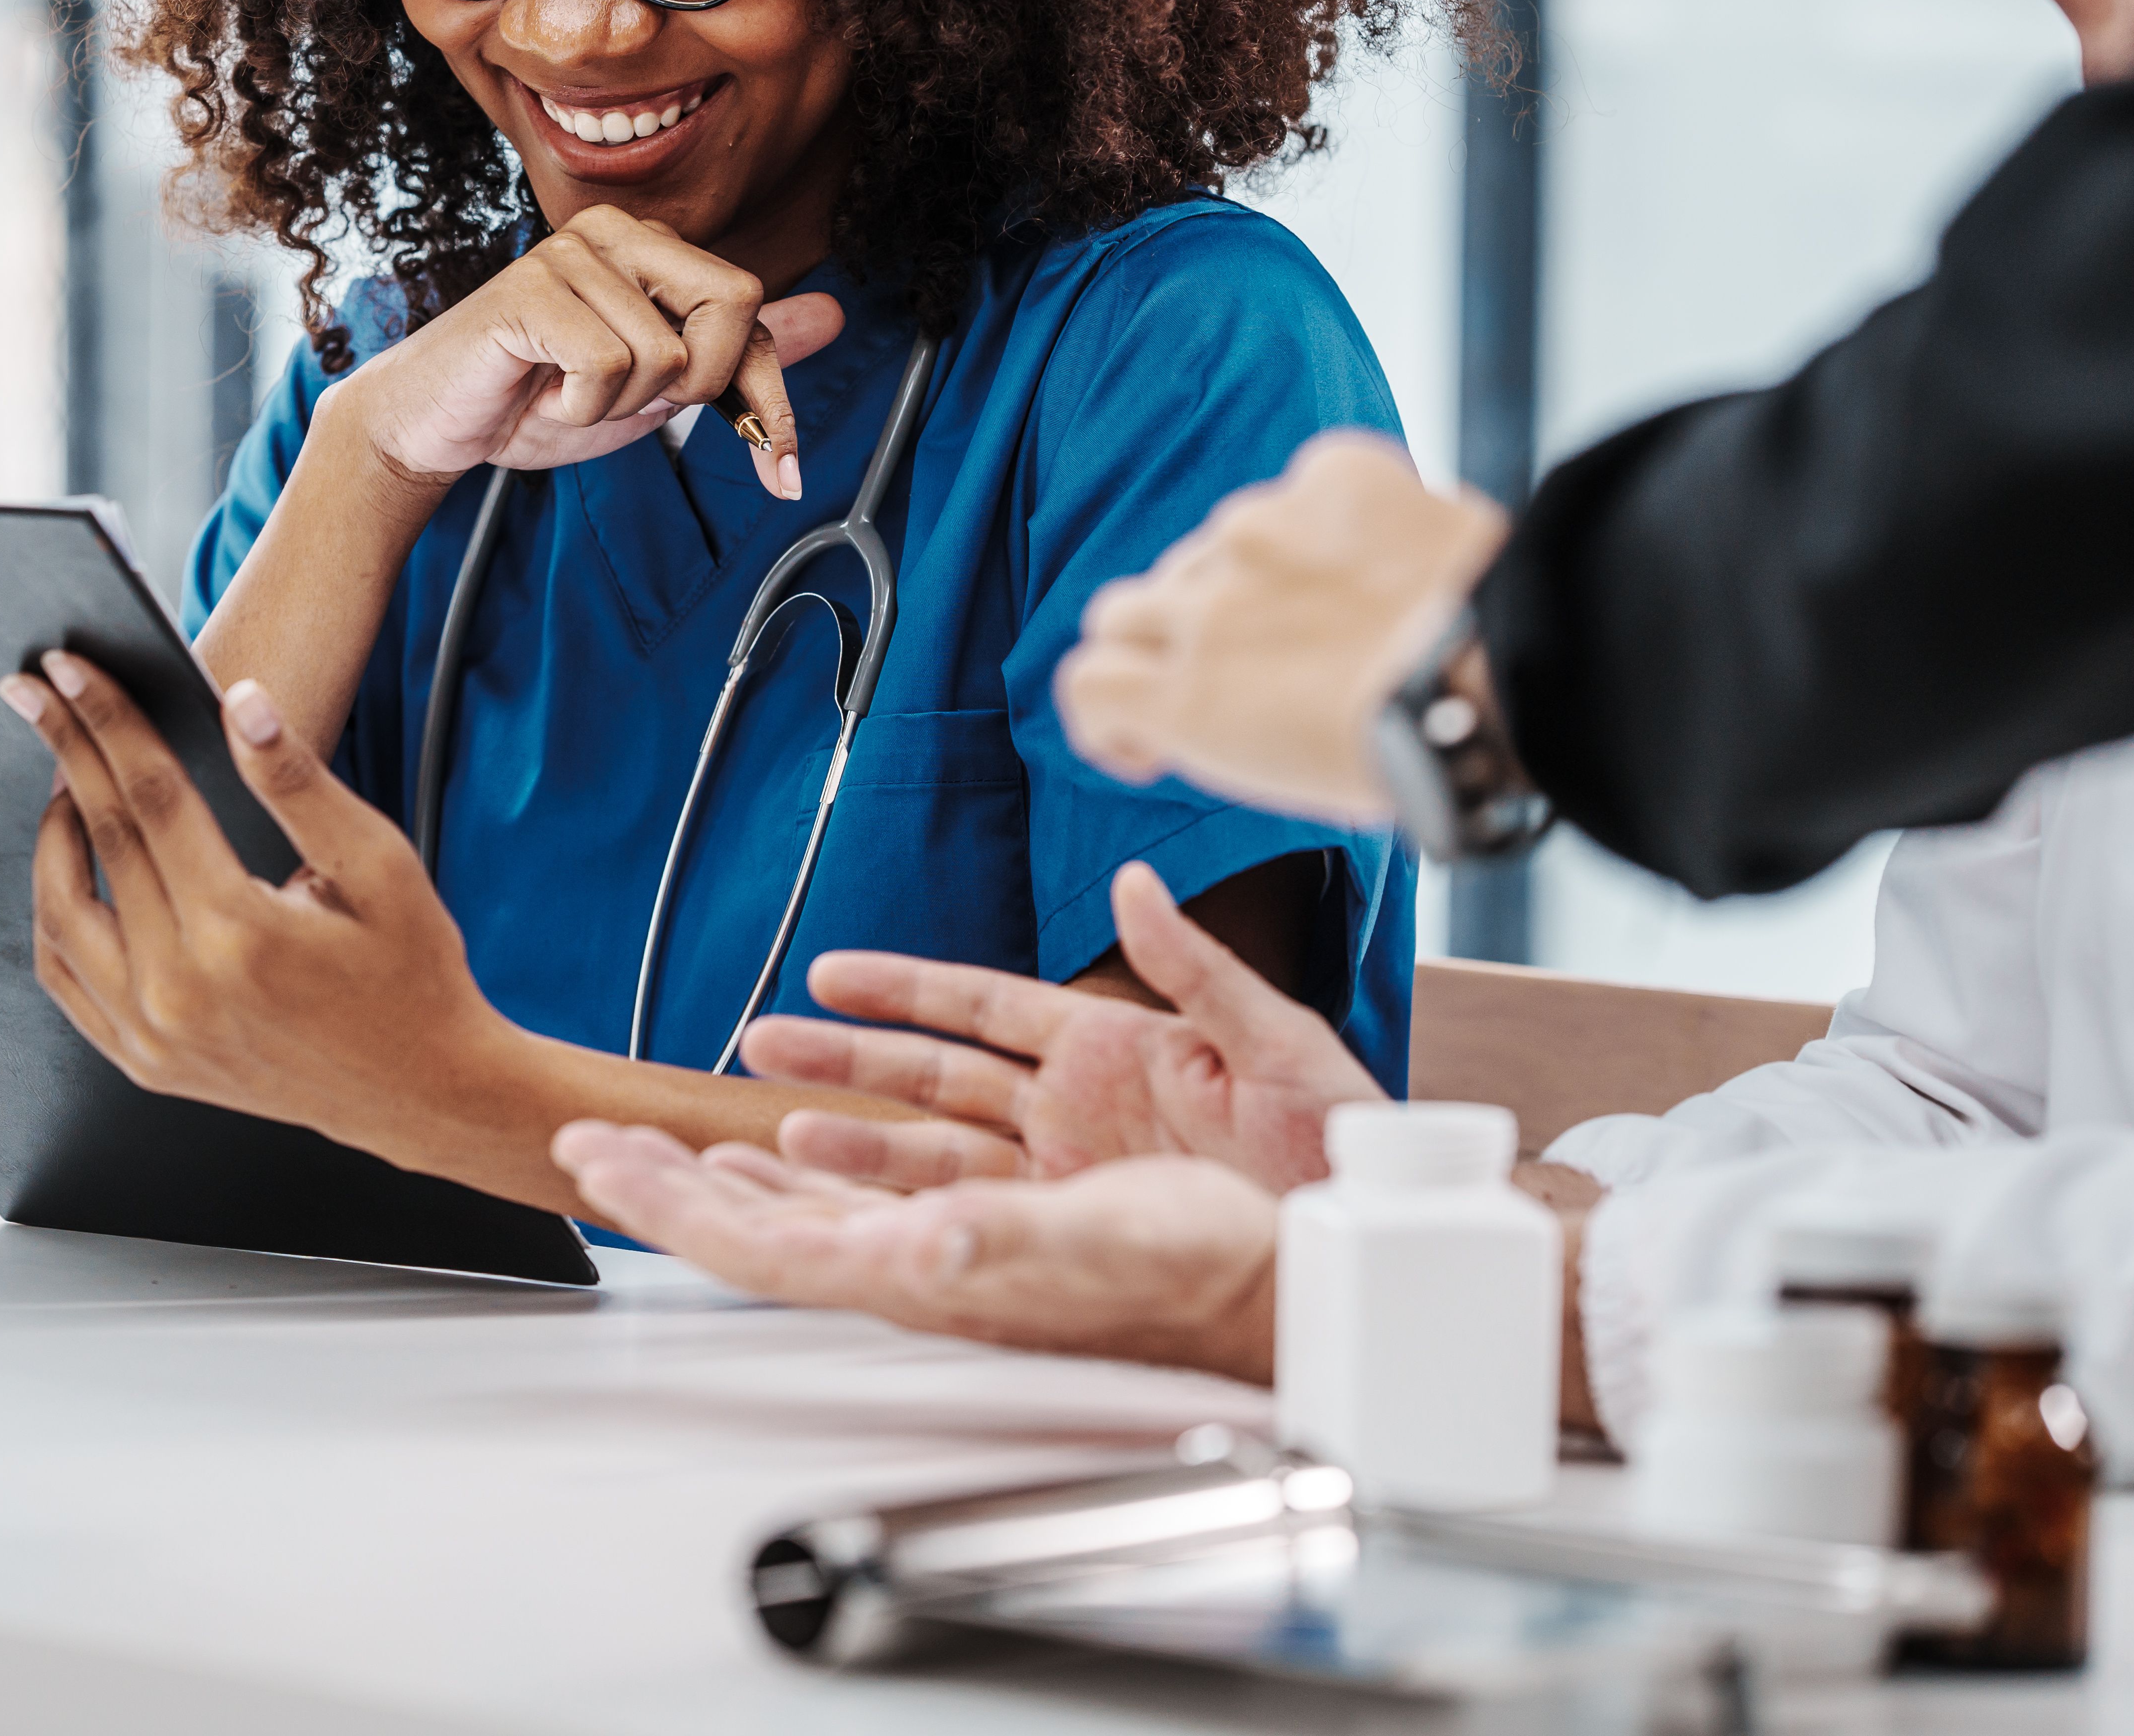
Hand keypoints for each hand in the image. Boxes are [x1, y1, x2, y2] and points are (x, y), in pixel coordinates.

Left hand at [6, 652, 528, 1159]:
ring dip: (52, 833)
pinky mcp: (144, 1063)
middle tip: (33, 690)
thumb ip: (298, 783)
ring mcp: (154, 1036)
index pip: (153, 797)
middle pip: (102, 839)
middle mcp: (181, 990)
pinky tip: (70, 871)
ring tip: (66, 777)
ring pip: (61, 913)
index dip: (109, 721)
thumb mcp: (376, 866)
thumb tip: (240, 702)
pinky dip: (54, 916)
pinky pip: (67, 980)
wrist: (417, 1090)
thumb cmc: (409, 973)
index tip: (69, 668)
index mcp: (239, 932)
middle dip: (66, 749)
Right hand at [334, 203, 843, 500]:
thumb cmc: (540, 400)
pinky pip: (607, 366)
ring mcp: (570, 253)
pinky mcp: (530, 289)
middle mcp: (617, 232)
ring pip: (666, 354)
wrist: (438, 427)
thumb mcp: (660, 389)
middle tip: (637, 405)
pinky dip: (581, 407)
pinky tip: (544, 393)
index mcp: (652, 246)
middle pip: (735, 303)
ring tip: (568, 394)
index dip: (772, 400)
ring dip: (621, 406)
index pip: (752, 309)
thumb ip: (739, 353)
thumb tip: (831, 315)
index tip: (780, 474)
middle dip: (700, 384)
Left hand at [554, 1124, 1279, 1379]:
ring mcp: (949, 1222)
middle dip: (670, 1187)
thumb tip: (929, 1237)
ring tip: (663, 1144)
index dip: (674, 1209)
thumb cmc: (1188, 1271)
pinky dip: (819, 1150)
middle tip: (588, 1147)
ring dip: (732, 1169)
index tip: (599, 1165)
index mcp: (922, 1271)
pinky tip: (792, 1133)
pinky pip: (873, 1171)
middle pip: (762, 1224)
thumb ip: (1008, 1238)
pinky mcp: (988, 1188)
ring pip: (809, 1196)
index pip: (762, 1246)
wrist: (1261, 1275)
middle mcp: (920, 1254)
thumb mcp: (1099, 1242)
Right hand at [741, 861, 1381, 1194]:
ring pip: (936, 1147)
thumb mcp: (1279, 1044)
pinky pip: (974, 1211)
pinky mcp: (1076, 1228)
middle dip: (846, 1060)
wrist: (1372, 1250)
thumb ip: (1196, 965)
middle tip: (762, 1043)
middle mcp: (1077, 1108)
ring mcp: (1069, 1171)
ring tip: (775, 1134)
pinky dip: (906, 1204)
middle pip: (935, 1078)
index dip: (903, 987)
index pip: (983, 1006)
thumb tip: (1137, 883)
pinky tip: (846, 1201)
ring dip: (857, 1136)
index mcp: (1116, 1049)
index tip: (830, 973)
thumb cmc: (1341, 1151)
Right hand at [1056, 431, 1508, 820]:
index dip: (1107, 707)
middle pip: (1124, 607)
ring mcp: (1260, 528)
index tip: (1148, 729)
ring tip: (1335, 617)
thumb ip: (1216, 723)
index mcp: (1186, 697)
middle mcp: (1203, 604)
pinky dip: (1328, 519)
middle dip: (1163, 638)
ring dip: (1251, 579)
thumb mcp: (1283, 780)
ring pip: (1215, 546)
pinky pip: (1304, 489)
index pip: (1085, 679)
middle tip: (1235, 668)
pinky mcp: (1329, 475)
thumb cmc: (1415, 754)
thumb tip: (1209, 695)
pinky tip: (1379, 560)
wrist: (1512, 677)